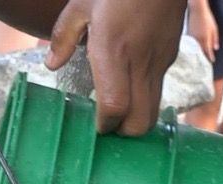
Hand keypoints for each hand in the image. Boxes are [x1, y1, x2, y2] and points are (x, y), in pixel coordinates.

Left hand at [45, 0, 188, 135]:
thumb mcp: (82, 3)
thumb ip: (64, 36)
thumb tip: (52, 64)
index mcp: (113, 50)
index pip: (114, 106)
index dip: (105, 124)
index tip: (96, 126)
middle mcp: (139, 63)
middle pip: (140, 122)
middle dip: (124, 132)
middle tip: (108, 124)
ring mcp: (159, 62)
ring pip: (154, 111)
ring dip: (136, 118)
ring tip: (119, 109)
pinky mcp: (170, 58)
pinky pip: (158, 90)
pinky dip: (145, 98)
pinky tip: (131, 84)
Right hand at [187, 0, 218, 61]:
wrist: (197, 10)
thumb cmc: (207, 18)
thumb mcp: (214, 28)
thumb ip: (215, 39)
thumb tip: (216, 48)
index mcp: (205, 38)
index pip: (208, 51)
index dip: (210, 57)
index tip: (212, 61)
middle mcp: (198, 39)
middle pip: (201, 52)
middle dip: (203, 58)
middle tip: (205, 64)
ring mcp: (192, 37)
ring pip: (195, 48)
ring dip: (197, 54)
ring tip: (199, 60)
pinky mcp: (188, 35)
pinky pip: (190, 44)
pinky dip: (193, 48)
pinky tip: (194, 51)